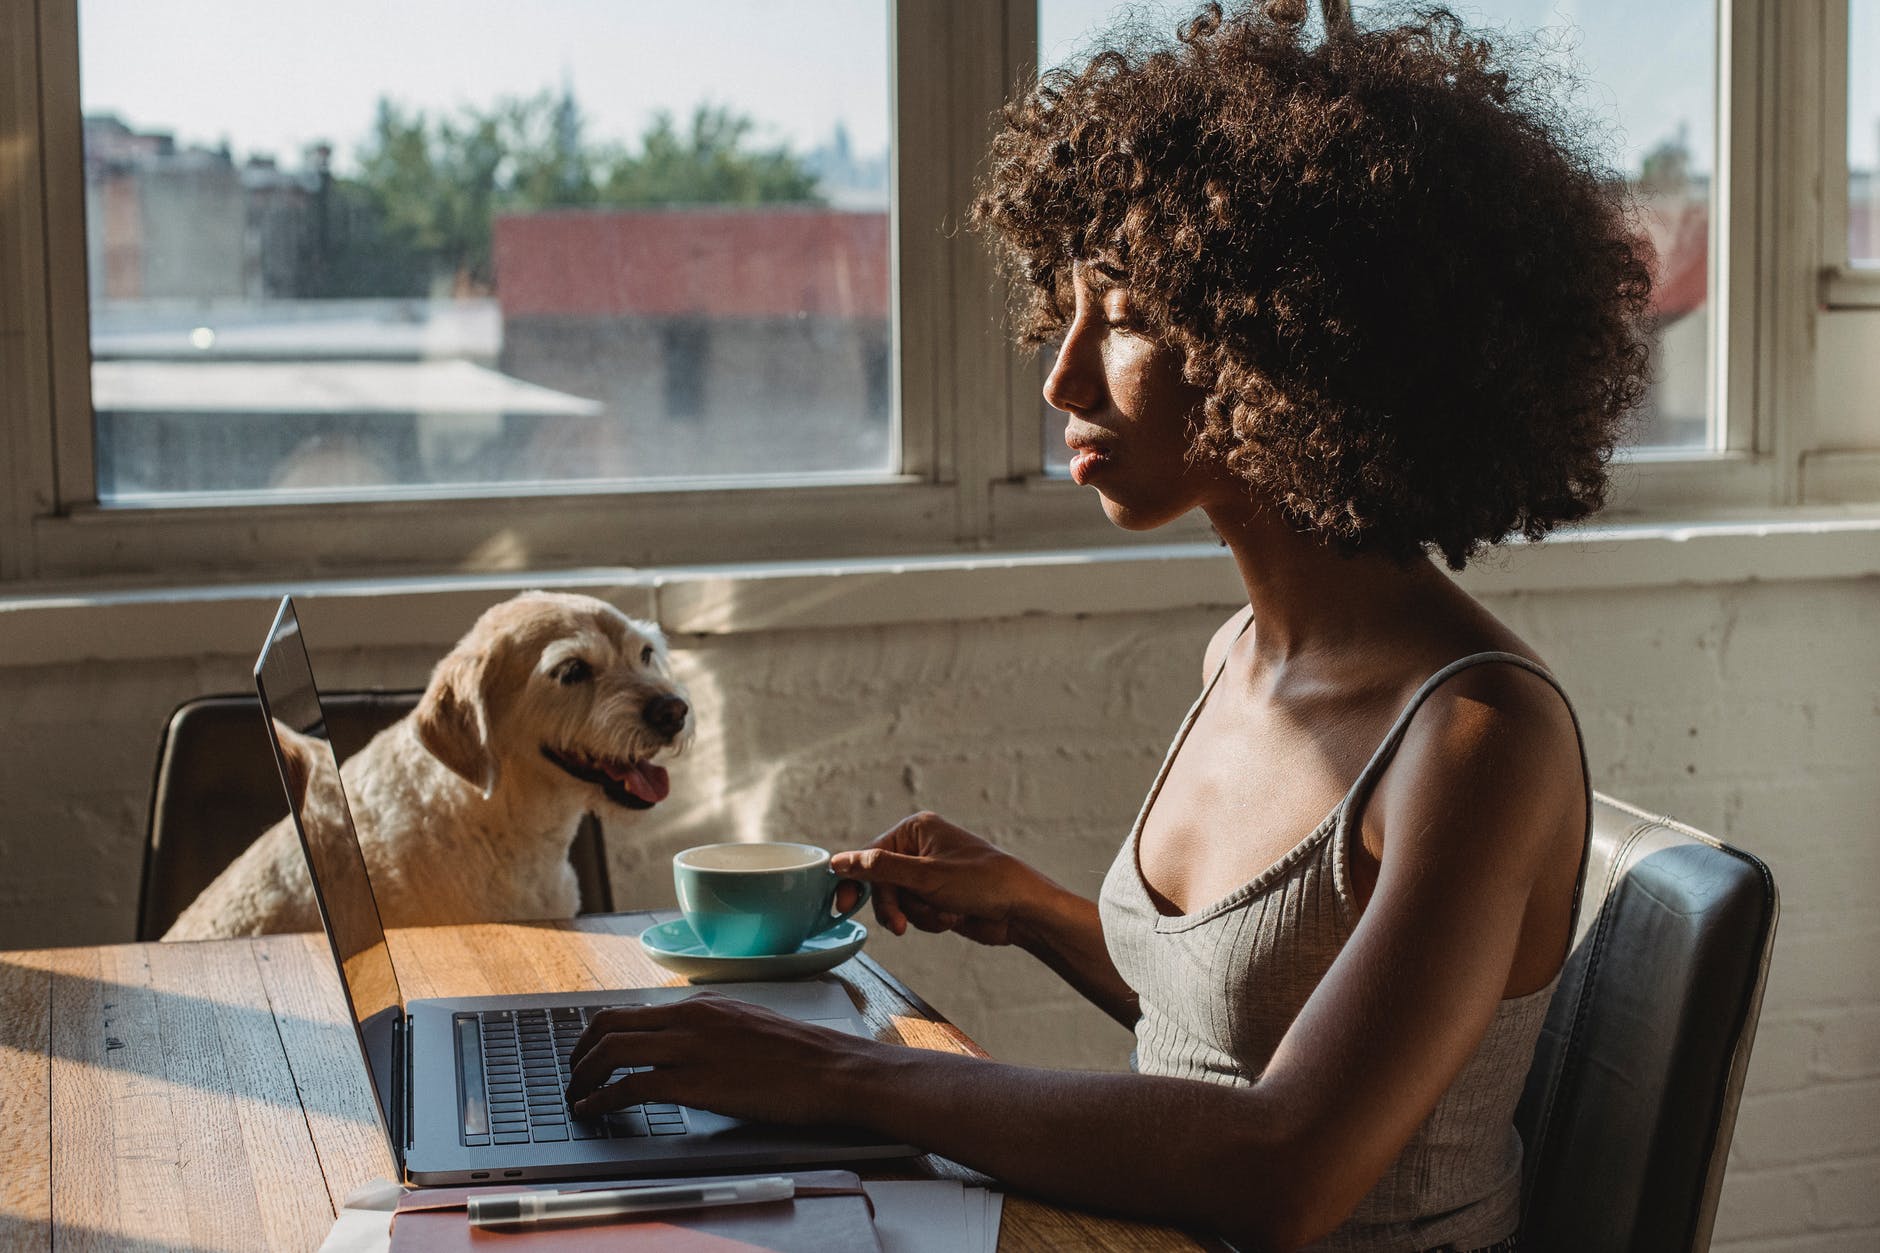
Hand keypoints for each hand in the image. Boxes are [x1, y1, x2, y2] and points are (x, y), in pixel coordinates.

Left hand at [563, 992, 877, 1125]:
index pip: (633, 1010)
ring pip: (614, 1050)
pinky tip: (594, 1110)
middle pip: (611, 1023)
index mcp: (704, 1003)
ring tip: (576, 1094)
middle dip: (581, 1050)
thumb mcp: (751, 1024)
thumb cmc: (802, 1055)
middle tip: (573, 1073)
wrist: (834, 1069)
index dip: (601, 1033)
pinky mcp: (697, 1082)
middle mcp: (691, 1017)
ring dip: (583, 1075)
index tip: (590, 1051)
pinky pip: (632, 1087)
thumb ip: (714, 1029)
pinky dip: (603, 1099)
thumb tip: (686, 1045)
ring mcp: (692, 1048)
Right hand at [831, 811, 1049, 945]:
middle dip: (896, 906)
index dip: (855, 881)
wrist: (1021, 911)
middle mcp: (920, 848)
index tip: (843, 905)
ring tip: (945, 914)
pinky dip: (930, 921)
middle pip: (882, 883)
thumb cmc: (982, 883)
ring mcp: (930, 874)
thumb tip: (839, 861)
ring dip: (919, 915)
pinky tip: (953, 918)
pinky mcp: (939, 897)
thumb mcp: (925, 877)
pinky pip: (916, 913)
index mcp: (915, 830)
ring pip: (899, 902)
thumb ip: (879, 869)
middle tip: (899, 925)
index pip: (870, 855)